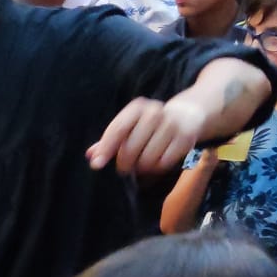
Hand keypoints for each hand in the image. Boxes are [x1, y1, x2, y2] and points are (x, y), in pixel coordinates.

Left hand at [88, 97, 203, 172]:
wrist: (187, 115)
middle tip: (125, 167)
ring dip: (141, 167)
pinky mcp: (185, 139)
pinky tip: (157, 161)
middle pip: (130, 148)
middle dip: (124, 163)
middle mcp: (155, 113)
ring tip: (142, 162)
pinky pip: (163, 163)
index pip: (118, 129)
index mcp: (138, 107)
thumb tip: (90, 155)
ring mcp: (171, 125)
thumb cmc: (149, 125)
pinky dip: (156, 168)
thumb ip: (110, 140)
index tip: (96, 165)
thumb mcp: (129, 126)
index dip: (106, 148)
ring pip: (146, 160)